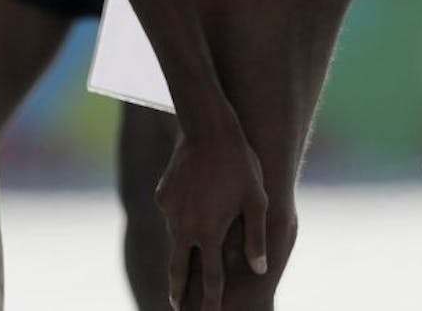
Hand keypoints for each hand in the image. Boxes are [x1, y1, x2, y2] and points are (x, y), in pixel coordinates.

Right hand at [156, 121, 267, 309]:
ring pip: (175, 236)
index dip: (212, 300)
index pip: (210, 277)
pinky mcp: (162, 195)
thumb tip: (259, 269)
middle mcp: (184, 225)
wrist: (209, 128)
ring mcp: (170, 210)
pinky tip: (192, 203)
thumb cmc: (241, 164)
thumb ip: (256, 238)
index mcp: (209, 232)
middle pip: (178, 268)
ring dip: (181, 247)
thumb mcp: (256, 201)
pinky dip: (180, 216)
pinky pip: (171, 212)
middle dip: (177, 290)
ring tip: (186, 254)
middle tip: (175, 306)